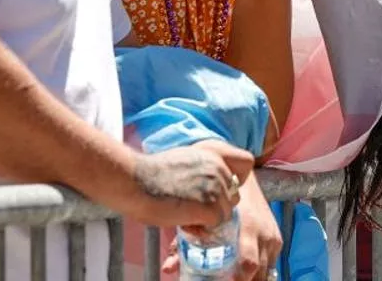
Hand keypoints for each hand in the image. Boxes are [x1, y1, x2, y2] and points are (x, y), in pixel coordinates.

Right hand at [120, 141, 253, 227]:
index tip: (222, 188)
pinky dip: (200, 229)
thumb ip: (203, 170)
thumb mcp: (185, 160)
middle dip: (217, 206)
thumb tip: (208, 189)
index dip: (238, 179)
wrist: (135, 181)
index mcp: (214, 153)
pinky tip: (183, 222)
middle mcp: (220, 168)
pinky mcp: (210, 206)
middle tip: (192, 209)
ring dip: (207, 220)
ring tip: (183, 215)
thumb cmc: (150, 175)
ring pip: (225, 213)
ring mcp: (216, 187)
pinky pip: (215, 225)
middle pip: (234, 196)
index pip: (246, 163)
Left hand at [162, 171, 281, 280]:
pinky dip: (259, 272)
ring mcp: (272, 237)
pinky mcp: (277, 239)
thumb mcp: (203, 219)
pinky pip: (270, 264)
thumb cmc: (219, 200)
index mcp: (246, 227)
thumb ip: (184, 244)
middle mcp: (263, 233)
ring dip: (251, 279)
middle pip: (258, 273)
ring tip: (234, 279)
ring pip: (266, 272)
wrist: (245, 181)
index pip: (249, 262)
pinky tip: (244, 272)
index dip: (239, 280)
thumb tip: (168, 269)